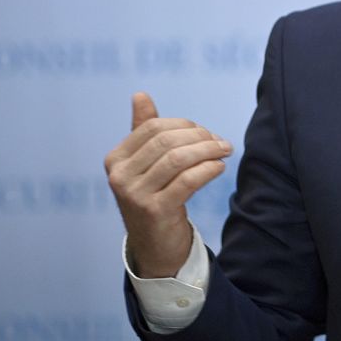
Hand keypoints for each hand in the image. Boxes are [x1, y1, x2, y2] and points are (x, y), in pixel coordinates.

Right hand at [104, 92, 232, 277]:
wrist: (155, 245)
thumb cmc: (154, 197)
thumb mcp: (146, 164)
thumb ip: (143, 130)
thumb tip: (140, 94)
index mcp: (115, 159)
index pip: (153, 127)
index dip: (184, 125)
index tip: (206, 133)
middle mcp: (120, 176)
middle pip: (167, 141)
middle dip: (200, 137)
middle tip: (222, 142)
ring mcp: (135, 195)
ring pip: (179, 159)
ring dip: (208, 150)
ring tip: (225, 151)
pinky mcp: (155, 211)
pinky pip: (188, 180)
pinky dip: (208, 169)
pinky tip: (219, 167)